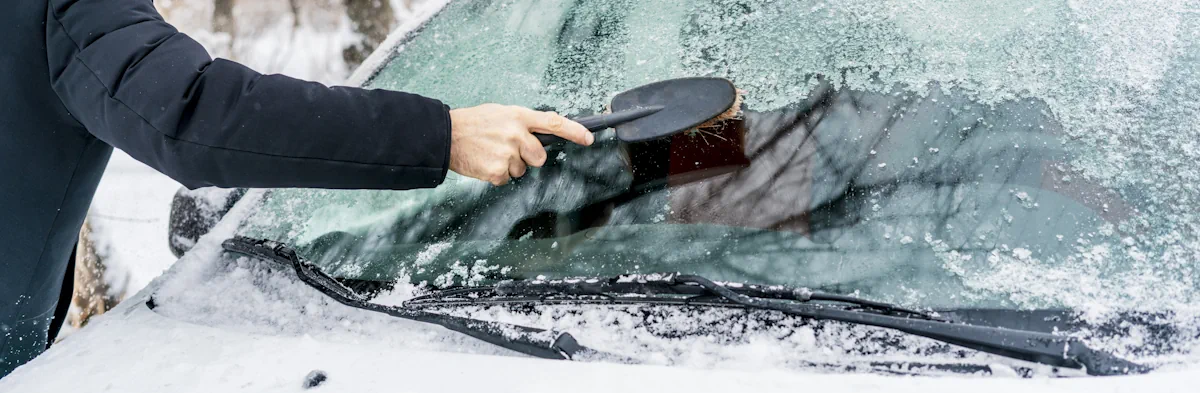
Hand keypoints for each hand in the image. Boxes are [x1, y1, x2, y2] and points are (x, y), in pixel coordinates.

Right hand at [448, 104, 593, 185]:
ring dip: (508, 165)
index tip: (588, 138)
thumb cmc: (473, 123)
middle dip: (528, 157)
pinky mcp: (497, 171)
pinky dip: (495, 174)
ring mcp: (507, 154)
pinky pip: (505, 179)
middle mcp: (516, 134)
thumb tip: (539, 135)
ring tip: (490, 152)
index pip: (554, 123)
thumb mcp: (500, 113)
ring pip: (521, 169)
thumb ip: (521, 123)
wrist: (446, 135)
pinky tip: (484, 162)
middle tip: (508, 149)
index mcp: (518, 116)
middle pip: (539, 156)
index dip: (574, 131)